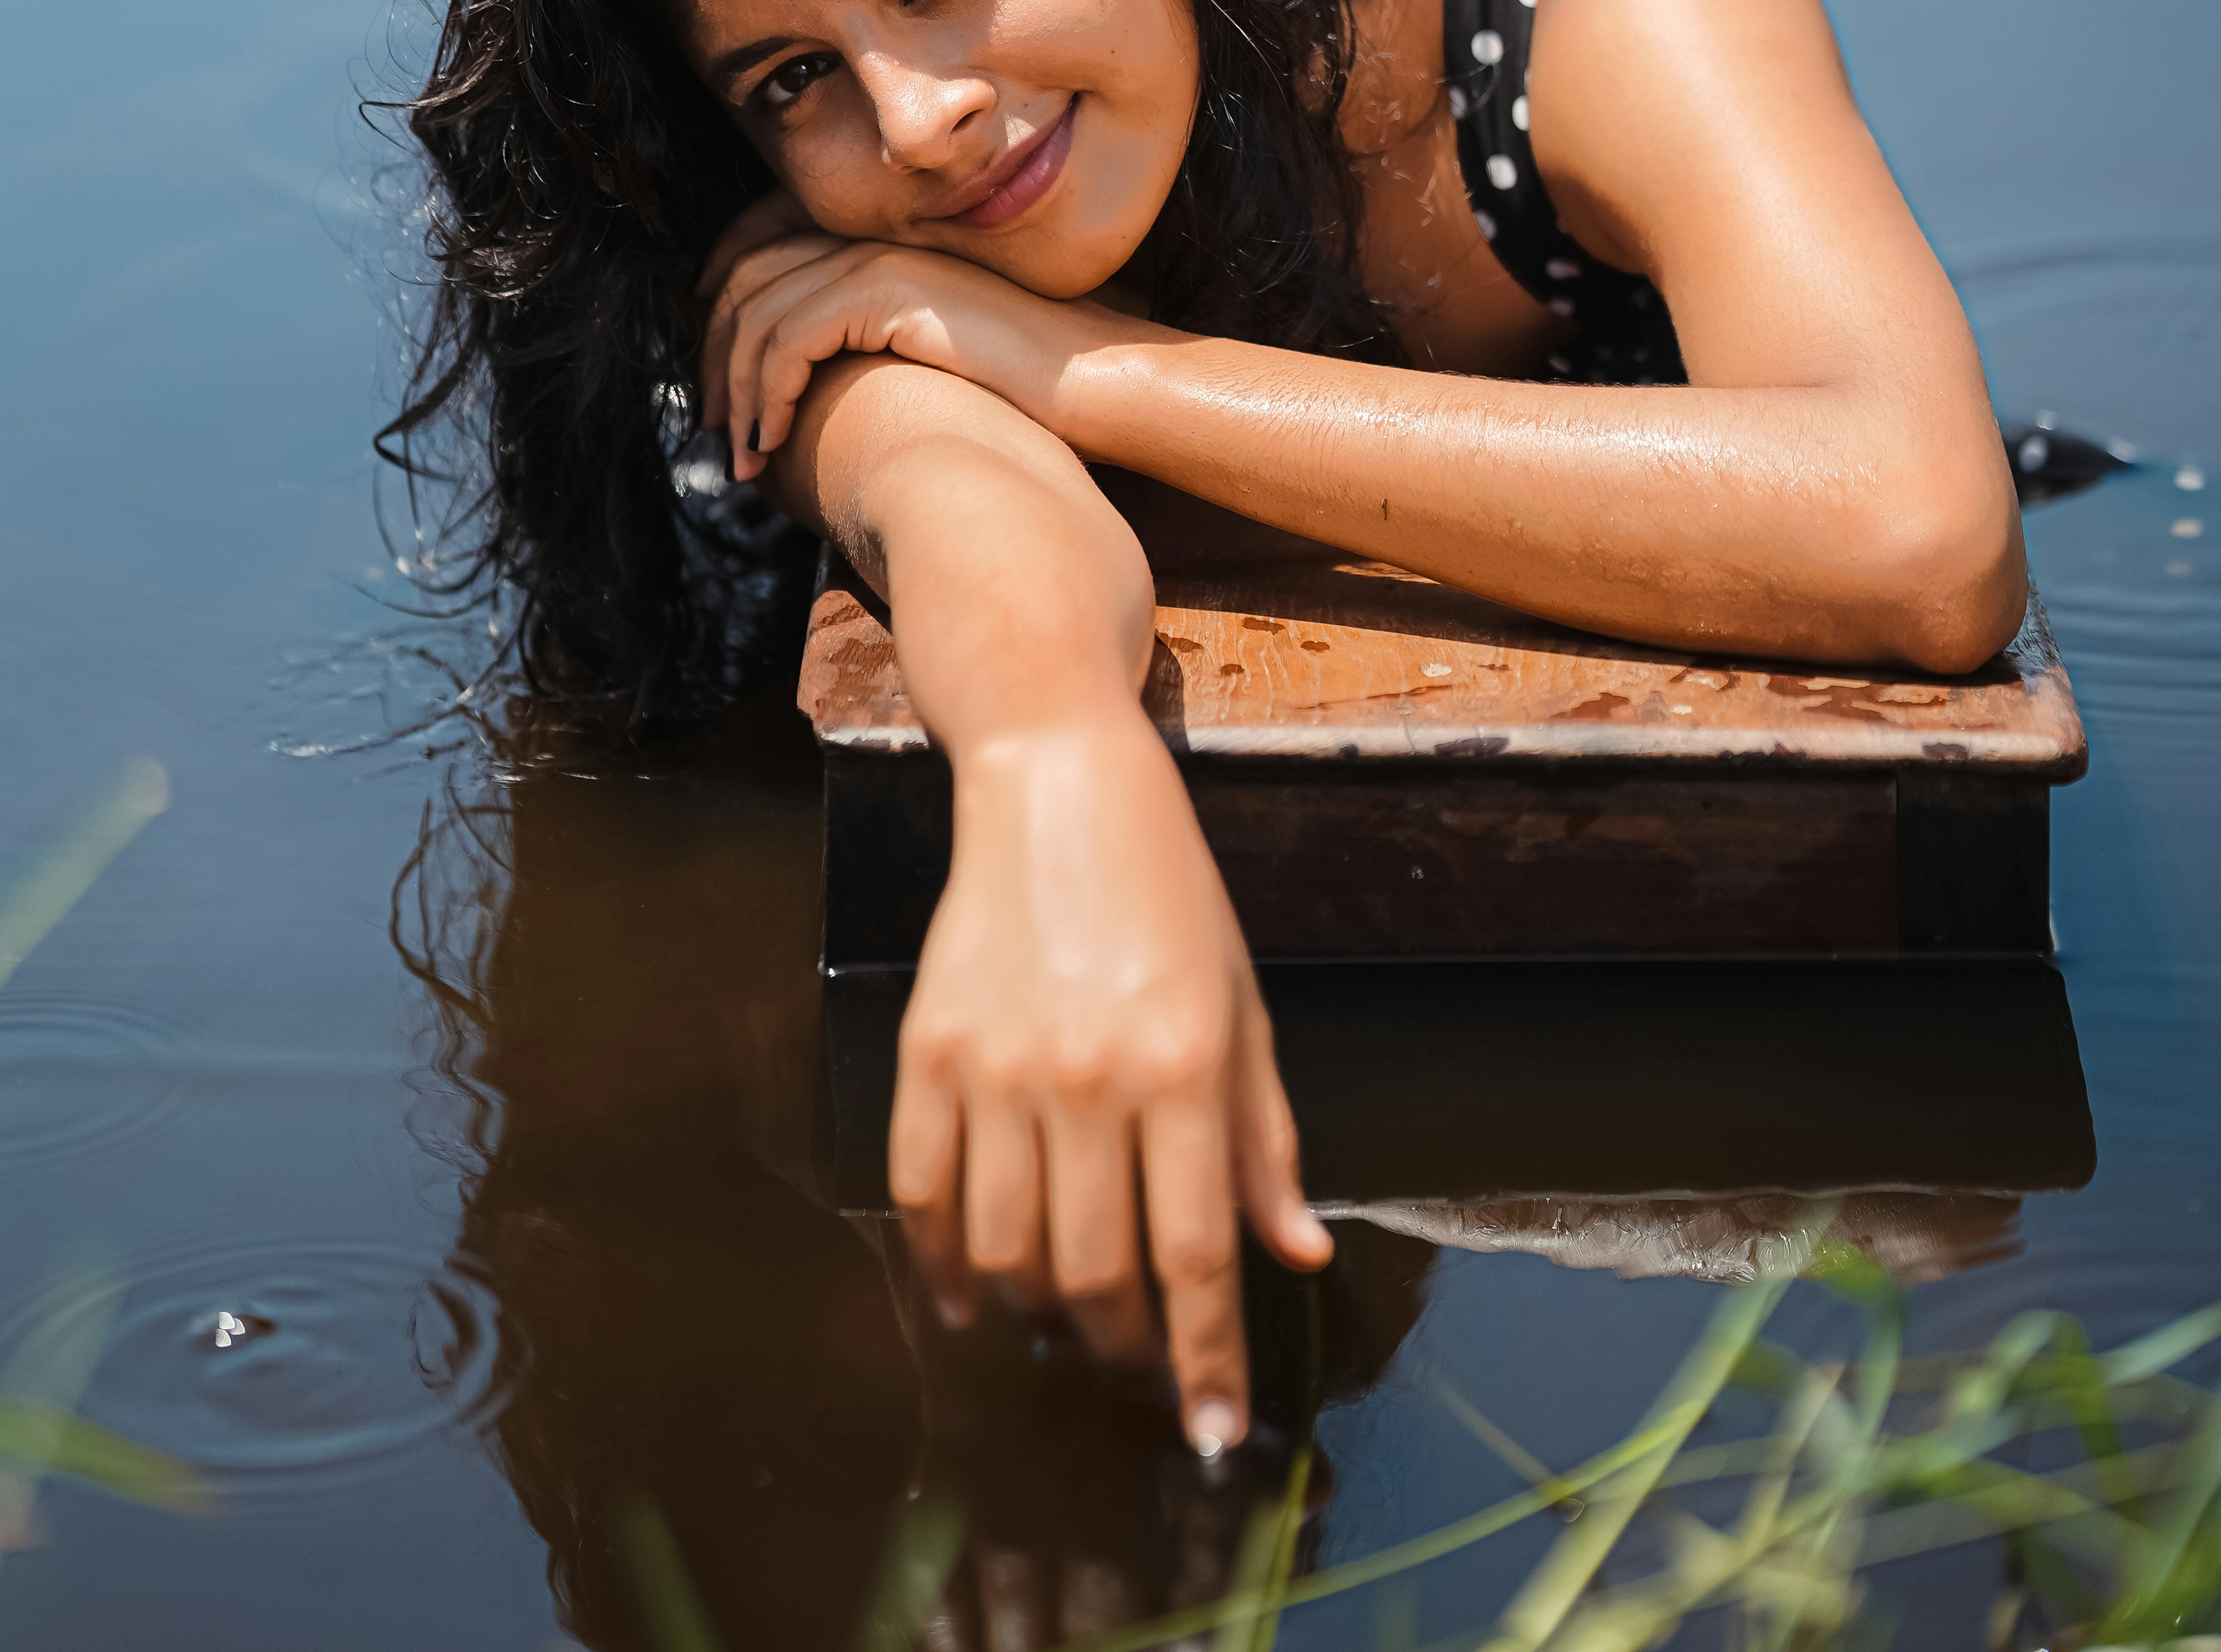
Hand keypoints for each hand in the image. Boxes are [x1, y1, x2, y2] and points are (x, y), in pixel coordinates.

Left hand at [701, 227, 1125, 482]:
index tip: (713, 373)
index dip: (722, 301)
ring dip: (737, 388)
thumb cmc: (1027, 391)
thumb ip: (875, 355)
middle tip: (715, 425)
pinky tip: (773, 440)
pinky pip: (791, 337)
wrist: (1093, 383)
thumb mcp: (931, 362)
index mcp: (883, 249)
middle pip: (747, 277)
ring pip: (759, 312)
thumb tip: (817, 401)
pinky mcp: (888, 294)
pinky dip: (768, 392)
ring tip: (742, 454)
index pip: (766, 247)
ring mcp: (880, 262)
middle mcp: (872, 244)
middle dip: (716, 353)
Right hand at [889, 710, 1329, 1451]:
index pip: (1197, 1256)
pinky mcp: (929, 1050)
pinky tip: (969, 1294)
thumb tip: (1296, 1255)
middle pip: (1096, 1274)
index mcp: (1183, 1067)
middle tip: (1140, 1368)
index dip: (1206, 1360)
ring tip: (1066, 1324)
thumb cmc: (1169, 895)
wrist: (1058, 786)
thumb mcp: (1244, 1007)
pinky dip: (943, 1263)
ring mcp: (999, 1067)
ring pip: (1007, 1251)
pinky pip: (924, 1191)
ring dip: (1038, 1314)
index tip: (1210, 1433)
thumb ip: (1264, 1141)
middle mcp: (1089, 1077)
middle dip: (1124, 1348)